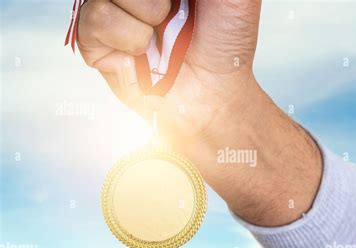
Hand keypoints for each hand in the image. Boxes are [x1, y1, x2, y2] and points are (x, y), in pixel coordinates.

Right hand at [78, 0, 261, 145]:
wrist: (215, 94)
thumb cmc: (226, 42)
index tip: (178, 4)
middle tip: (177, 13)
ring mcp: (109, 9)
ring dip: (150, 15)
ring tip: (164, 37)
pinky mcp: (94, 40)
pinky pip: (100, 18)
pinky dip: (132, 38)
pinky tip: (144, 54)